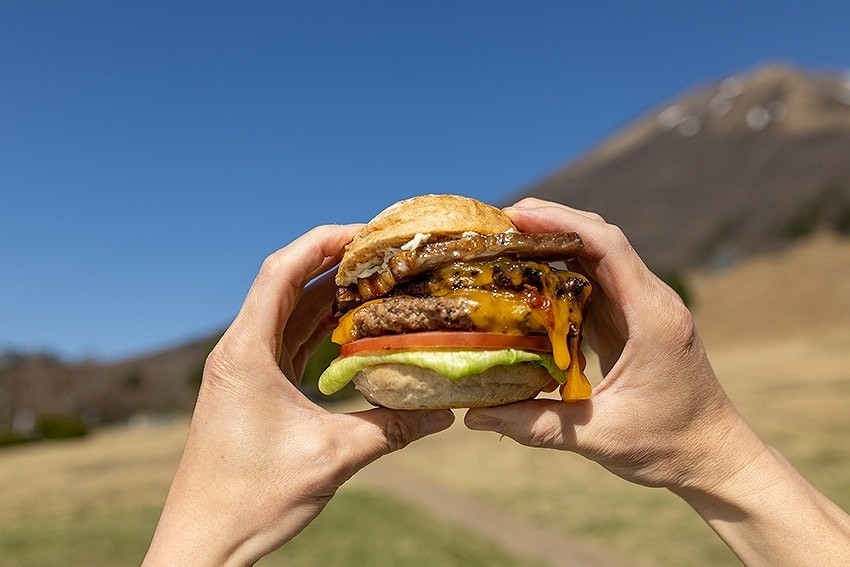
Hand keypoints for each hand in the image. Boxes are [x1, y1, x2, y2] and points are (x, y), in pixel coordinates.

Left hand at [144, 225, 453, 565]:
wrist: (202, 543)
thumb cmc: (251, 499)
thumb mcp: (330, 457)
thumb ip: (390, 428)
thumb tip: (444, 411)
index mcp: (245, 351)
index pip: (282, 271)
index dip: (325, 242)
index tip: (369, 232)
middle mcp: (239, 351)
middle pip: (287, 284)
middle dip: (335, 263)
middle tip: (385, 255)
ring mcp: (244, 370)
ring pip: (288, 313)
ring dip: (328, 295)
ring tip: (377, 283)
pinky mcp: (252, 390)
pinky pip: (289, 344)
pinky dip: (320, 330)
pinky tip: (353, 330)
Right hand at [465, 198, 749, 489]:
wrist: (715, 455)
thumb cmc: (667, 446)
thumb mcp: (599, 437)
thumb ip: (535, 425)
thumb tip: (473, 416)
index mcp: (651, 317)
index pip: (607, 246)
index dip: (560, 221)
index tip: (515, 215)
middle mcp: (652, 301)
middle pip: (601, 238)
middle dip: (551, 222)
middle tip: (499, 223)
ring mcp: (645, 308)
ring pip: (599, 256)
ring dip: (556, 243)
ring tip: (507, 242)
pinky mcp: (635, 320)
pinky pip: (598, 282)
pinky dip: (564, 272)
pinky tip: (531, 279)